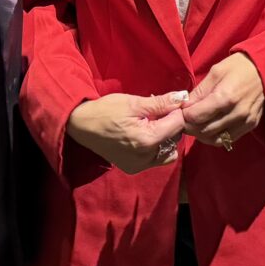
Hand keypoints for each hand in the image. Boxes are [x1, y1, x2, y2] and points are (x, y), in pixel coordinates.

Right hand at [67, 92, 186, 174]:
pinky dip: (156, 148)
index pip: (178, 124)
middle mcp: (146, 158)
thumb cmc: (106, 110)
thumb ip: (161, 103)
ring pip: (168, 152)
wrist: (81, 125)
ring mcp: (139, 165)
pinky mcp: (133, 168)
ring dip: (166, 137)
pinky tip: (145, 135)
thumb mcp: (134, 103)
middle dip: (171, 124)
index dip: (176, 111)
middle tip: (157, 112)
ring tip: (151, 124)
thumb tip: (183, 97)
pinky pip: (156, 159)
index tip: (167, 103)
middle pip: (175, 139)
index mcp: (147, 140)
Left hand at [181, 53, 264, 148]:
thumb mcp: (216, 71)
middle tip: (184, 119)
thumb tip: (184, 105)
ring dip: (201, 134)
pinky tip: (210, 127)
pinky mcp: (250, 126)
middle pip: (203, 130)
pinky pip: (227, 139)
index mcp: (225, 97)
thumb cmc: (239, 67)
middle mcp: (235, 114)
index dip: (184, 115)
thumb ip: (200, 91)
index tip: (180, 110)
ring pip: (214, 139)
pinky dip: (215, 136)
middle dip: (190, 126)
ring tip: (196, 124)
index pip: (196, 117)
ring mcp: (245, 122)